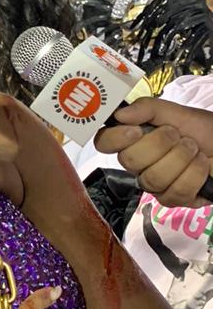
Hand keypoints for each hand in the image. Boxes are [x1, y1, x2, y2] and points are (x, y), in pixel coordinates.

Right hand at [94, 99, 212, 207]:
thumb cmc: (204, 130)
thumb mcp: (176, 112)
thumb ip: (147, 108)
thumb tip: (119, 115)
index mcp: (133, 140)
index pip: (104, 142)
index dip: (116, 138)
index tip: (136, 131)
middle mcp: (139, 164)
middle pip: (129, 161)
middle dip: (160, 144)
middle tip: (179, 136)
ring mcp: (154, 184)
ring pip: (153, 178)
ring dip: (181, 159)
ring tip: (195, 150)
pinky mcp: (172, 200)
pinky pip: (175, 192)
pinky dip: (194, 174)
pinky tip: (202, 166)